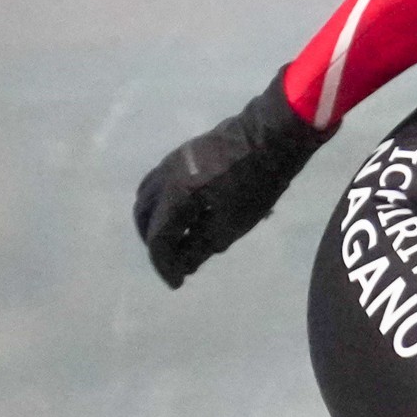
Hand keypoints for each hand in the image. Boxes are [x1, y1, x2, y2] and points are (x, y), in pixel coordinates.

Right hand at [133, 64, 331, 289]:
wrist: (273, 133)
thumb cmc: (257, 183)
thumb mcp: (231, 224)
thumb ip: (201, 247)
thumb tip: (182, 265)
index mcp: (175, 195)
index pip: (158, 238)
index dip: (165, 265)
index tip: (177, 283)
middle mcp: (165, 176)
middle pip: (144, 216)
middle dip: (155, 243)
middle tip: (174, 262)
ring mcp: (172, 160)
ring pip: (148, 196)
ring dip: (156, 222)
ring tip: (178, 240)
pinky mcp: (184, 153)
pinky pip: (160, 183)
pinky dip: (164, 204)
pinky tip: (186, 215)